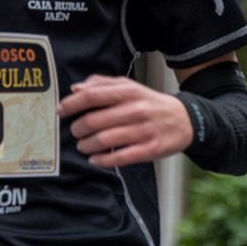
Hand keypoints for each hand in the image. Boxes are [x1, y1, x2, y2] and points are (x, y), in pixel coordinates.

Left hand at [57, 74, 193, 167]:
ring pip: (105, 140)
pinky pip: (121, 157)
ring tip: (83, 146)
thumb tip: (76, 88)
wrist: (185, 120)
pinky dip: (103, 160)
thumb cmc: (150, 103)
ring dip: (87, 145)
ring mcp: (143, 130)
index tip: (61, 111)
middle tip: (75, 132)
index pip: (93, 96)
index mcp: (128, 92)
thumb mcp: (129, 87)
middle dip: (78, 129)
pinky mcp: (150, 149)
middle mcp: (135, 110)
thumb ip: (102, 85)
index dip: (72, 104)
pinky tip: (96, 159)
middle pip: (95, 120)